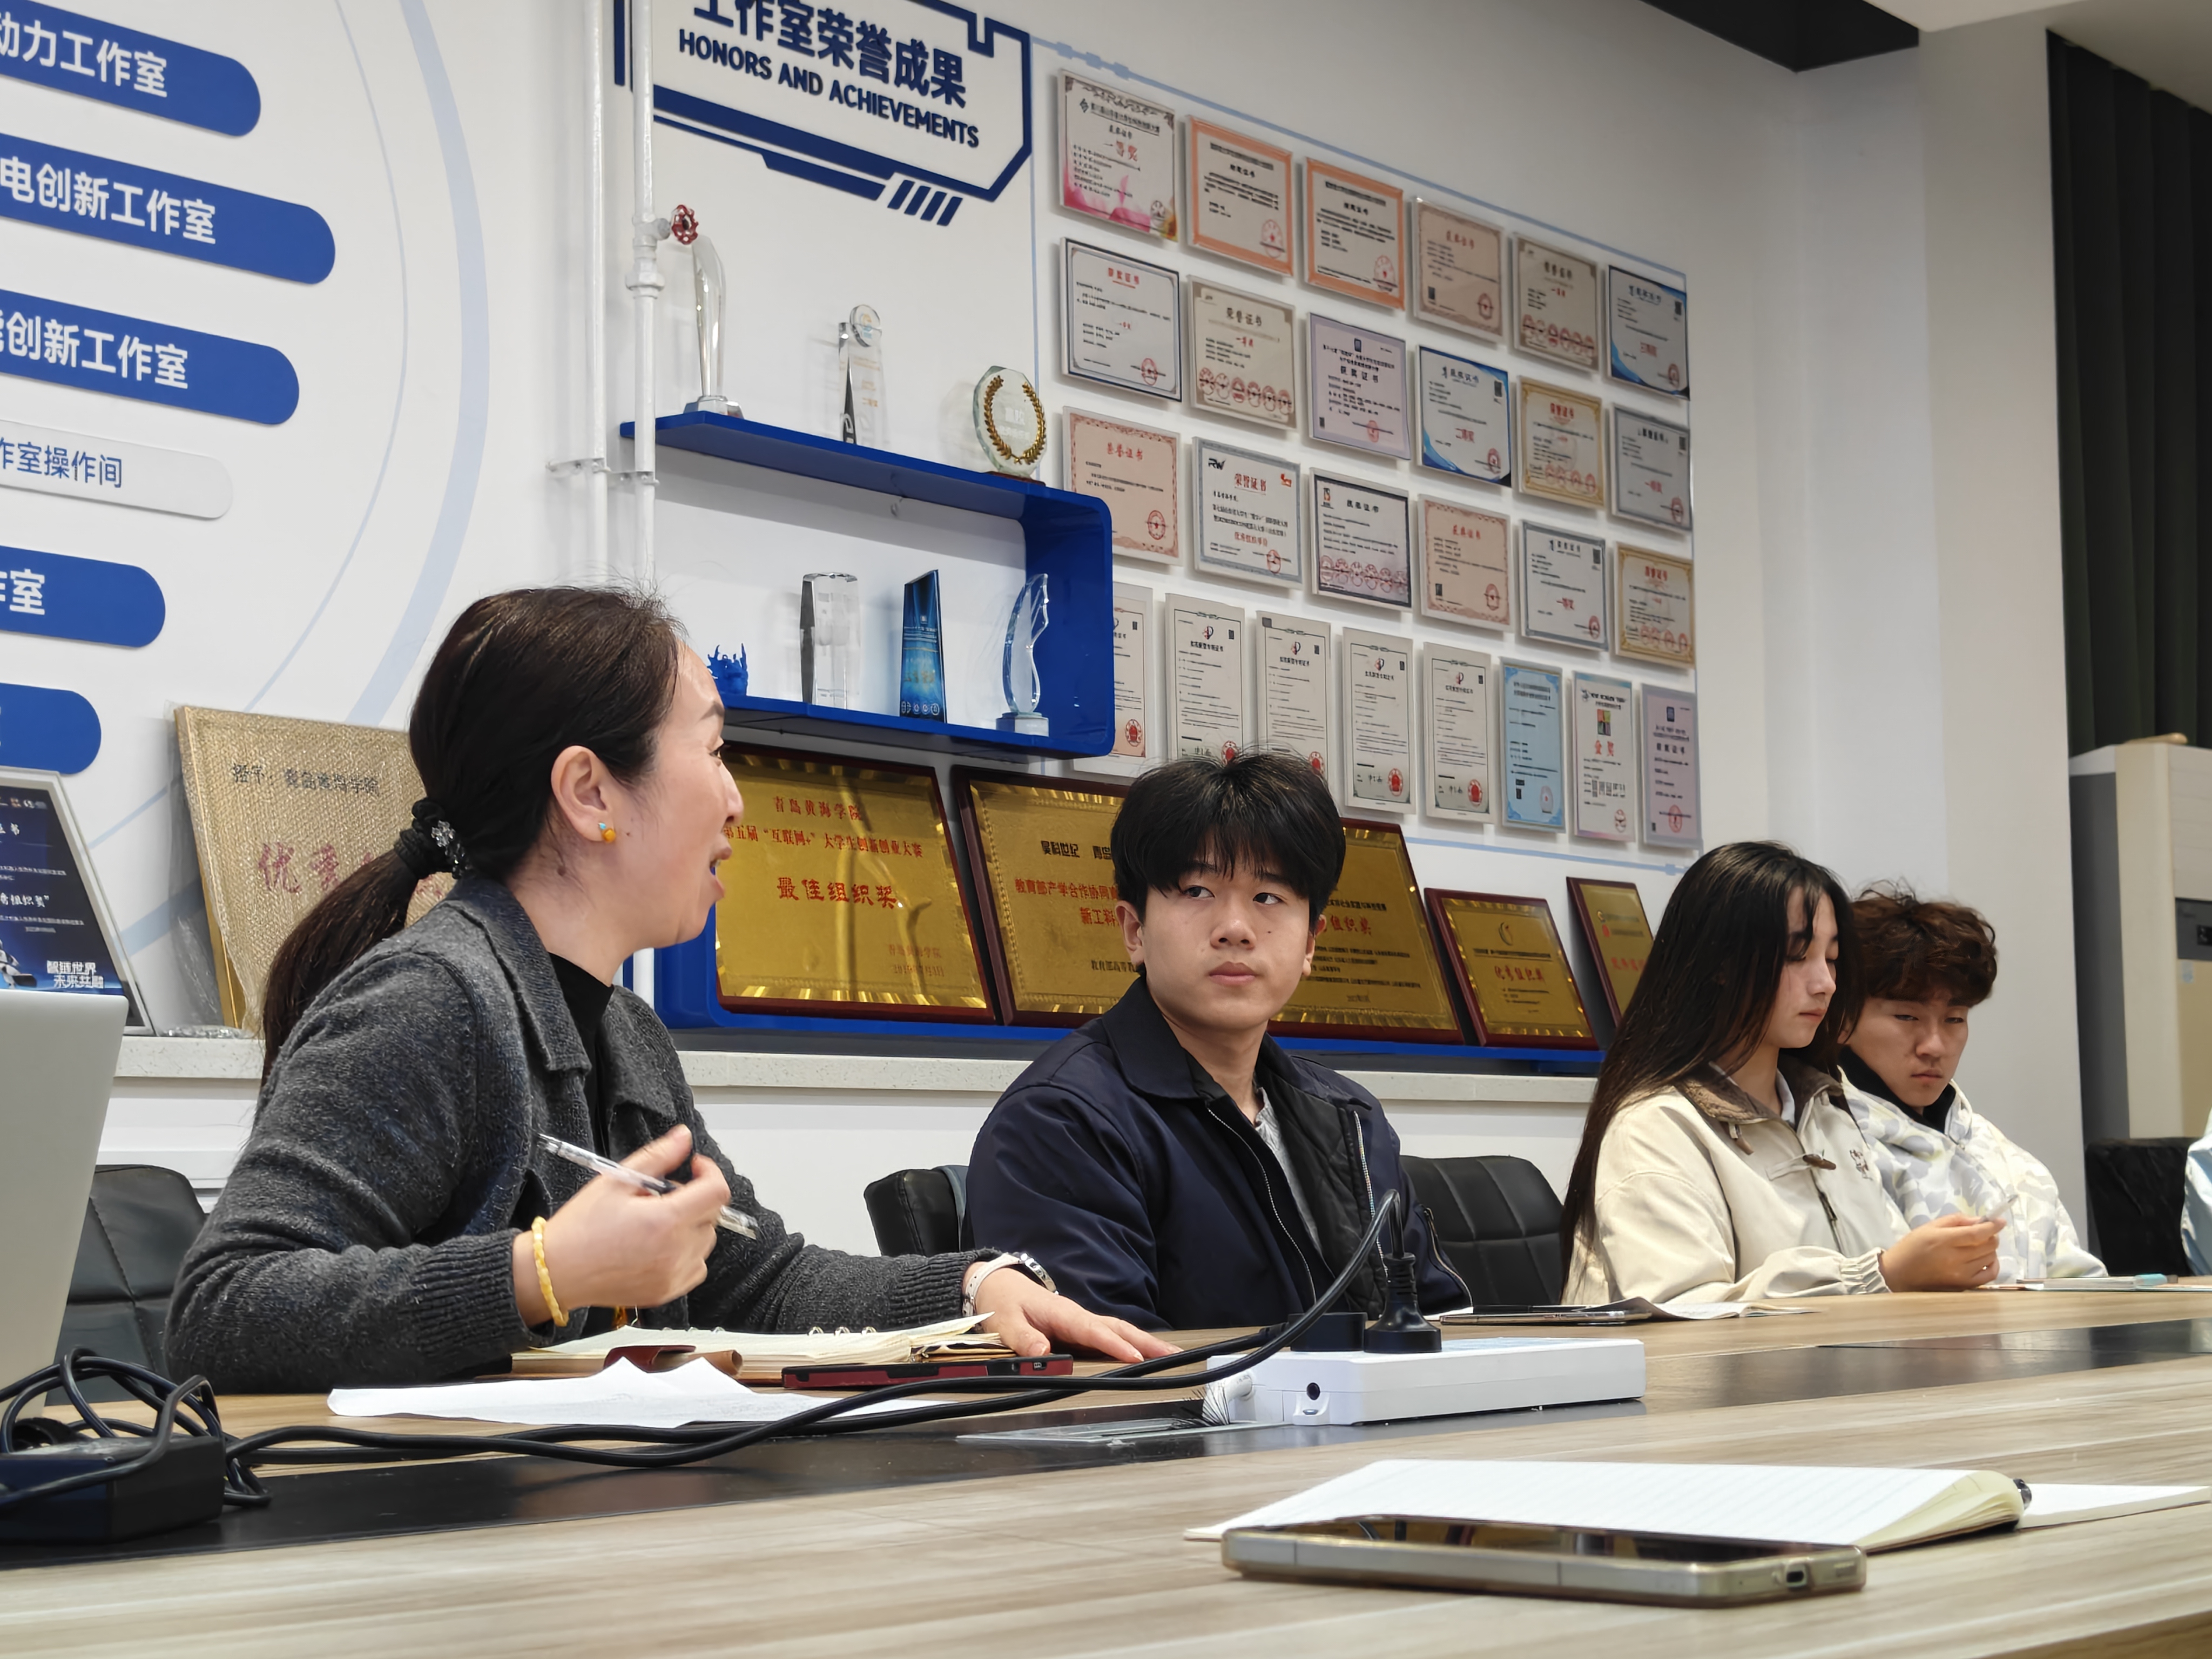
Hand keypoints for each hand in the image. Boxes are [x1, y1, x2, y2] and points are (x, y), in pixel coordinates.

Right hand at [511, 1124, 728, 1322]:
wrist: (557, 1271)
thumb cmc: (581, 1227)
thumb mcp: (616, 1181)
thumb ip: (658, 1156)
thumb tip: (683, 1137)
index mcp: (665, 1221)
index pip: (716, 1192)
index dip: (710, 1172)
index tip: (694, 1168)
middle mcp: (676, 1252)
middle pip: (712, 1215)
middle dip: (694, 1198)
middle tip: (658, 1197)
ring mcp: (673, 1276)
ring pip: (705, 1241)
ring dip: (691, 1226)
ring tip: (653, 1223)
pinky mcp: (667, 1292)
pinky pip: (696, 1267)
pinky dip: (686, 1253)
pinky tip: (658, 1246)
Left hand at [970, 1265, 1179, 1363]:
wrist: (998, 1285)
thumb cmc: (1004, 1303)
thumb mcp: (1005, 1322)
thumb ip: (1023, 1339)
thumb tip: (1042, 1355)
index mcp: (1062, 1314)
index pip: (1093, 1331)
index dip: (1115, 1345)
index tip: (1135, 1358)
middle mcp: (1078, 1316)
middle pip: (1118, 1328)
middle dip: (1147, 1342)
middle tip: (1174, 1355)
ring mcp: (1081, 1322)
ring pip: (1118, 1331)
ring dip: (1145, 1342)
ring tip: (1171, 1355)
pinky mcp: (1080, 1329)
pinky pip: (1110, 1335)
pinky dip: (1131, 1343)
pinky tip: (1145, 1354)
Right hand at [1879, 1213, 2004, 1291]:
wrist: (1899, 1274)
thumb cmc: (1911, 1247)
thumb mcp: (1929, 1227)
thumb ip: (1955, 1221)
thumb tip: (1979, 1221)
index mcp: (1944, 1241)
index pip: (1977, 1233)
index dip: (1992, 1226)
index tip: (2000, 1221)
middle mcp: (1955, 1258)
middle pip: (1988, 1245)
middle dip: (1991, 1236)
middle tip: (1984, 1232)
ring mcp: (1961, 1274)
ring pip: (1990, 1258)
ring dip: (1990, 1249)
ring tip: (1979, 1246)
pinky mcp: (1964, 1286)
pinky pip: (1989, 1275)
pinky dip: (1993, 1265)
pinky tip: (1986, 1260)